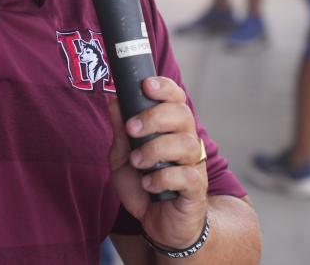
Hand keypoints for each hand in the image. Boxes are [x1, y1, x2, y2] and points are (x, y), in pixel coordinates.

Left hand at [107, 77, 208, 249]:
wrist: (158, 224)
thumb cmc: (143, 184)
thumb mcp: (122, 156)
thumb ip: (120, 130)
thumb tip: (113, 100)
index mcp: (169, 129)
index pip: (176, 99)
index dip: (165, 88)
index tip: (146, 85)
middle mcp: (186, 142)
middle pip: (182, 115)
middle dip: (153, 118)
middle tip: (132, 130)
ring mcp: (193, 165)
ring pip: (185, 144)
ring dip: (155, 151)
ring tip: (137, 162)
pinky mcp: (196, 189)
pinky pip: (186, 176)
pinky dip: (162, 178)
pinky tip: (148, 185)